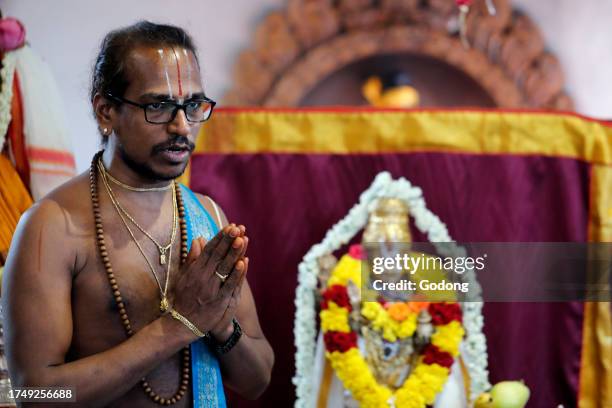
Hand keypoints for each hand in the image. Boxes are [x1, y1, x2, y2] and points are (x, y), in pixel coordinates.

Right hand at [170, 224, 247, 338]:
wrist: (180, 324)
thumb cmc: (182, 299)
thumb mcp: (182, 276)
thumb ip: (192, 258)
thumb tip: (198, 239)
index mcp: (194, 270)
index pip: (209, 249)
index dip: (220, 237)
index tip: (229, 226)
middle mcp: (202, 277)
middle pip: (218, 255)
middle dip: (228, 241)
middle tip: (238, 228)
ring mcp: (211, 288)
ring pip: (224, 267)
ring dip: (233, 253)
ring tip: (242, 239)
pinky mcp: (219, 300)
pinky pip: (229, 285)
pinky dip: (236, 274)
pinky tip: (242, 262)